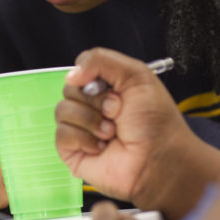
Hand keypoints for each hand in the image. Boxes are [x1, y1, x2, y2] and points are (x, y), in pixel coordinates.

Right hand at [56, 48, 191, 203]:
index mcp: (105, 87)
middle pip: (69, 89)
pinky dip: (83, 138)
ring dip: (91, 120)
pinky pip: (61, 134)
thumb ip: (100, 60)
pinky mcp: (73, 151)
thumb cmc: (155, 121)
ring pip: (62, 110)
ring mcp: (80, 128)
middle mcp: (91, 106)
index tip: (114, 89)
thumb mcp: (135, 75)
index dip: (92, 77)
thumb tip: (70, 75)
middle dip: (95, 100)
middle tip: (117, 112)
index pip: (79, 70)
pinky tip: (101, 147)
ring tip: (111, 132)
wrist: (158, 158)